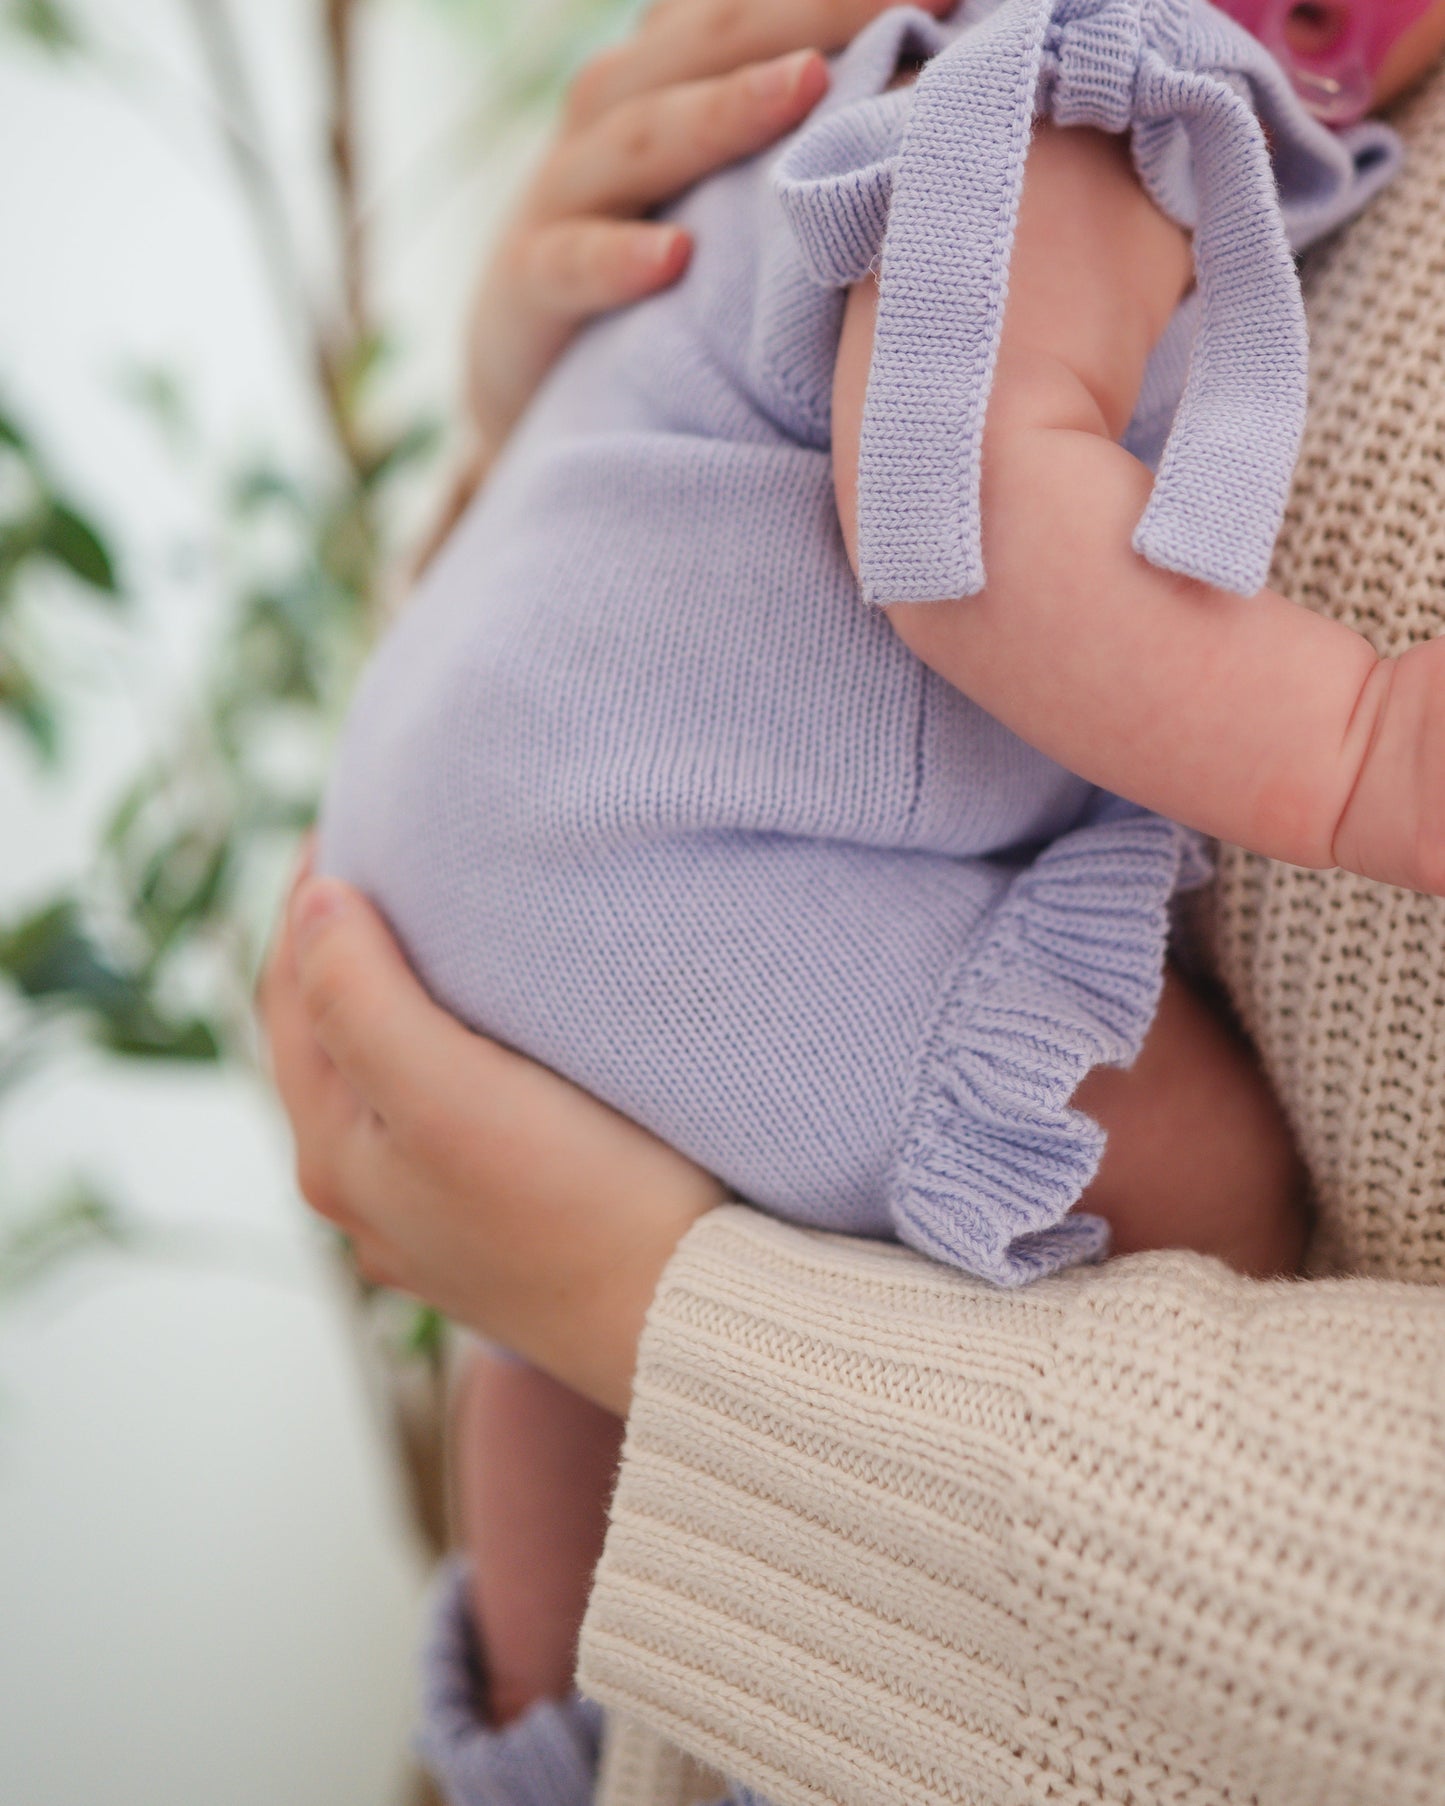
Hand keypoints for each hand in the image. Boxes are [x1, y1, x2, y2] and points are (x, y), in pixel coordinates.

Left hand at [258, 865, 723, 1413]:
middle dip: (343, 944)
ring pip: (387, 1078)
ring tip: (438, 926)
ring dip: (393, 999)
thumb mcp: (447, 1092)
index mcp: (335, 1154)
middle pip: (330, 1037)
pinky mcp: (503, 1228)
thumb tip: (313, 902)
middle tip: (391, 854)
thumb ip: (360, 996)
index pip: (287, 992)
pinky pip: (446, 1115)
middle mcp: (370, 1194)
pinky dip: (444, 1051)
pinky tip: (492, 1035)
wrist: (697, 1320)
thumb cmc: (582, 1204)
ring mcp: (436, 1218)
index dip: (309, 897)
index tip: (356, 816)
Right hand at [463, 0, 956, 455]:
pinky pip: (568, 264)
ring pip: (639, 135)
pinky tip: (676, 261)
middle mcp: (614, 112)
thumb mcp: (725, 187)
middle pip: (710, 38)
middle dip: (817, 7)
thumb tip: (927, 99)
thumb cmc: (659, 269)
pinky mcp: (527, 287)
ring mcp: (563, 195)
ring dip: (724, 111)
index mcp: (670, 74)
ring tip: (811, 87)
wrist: (524, 370)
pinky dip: (616, 257)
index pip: (754, 4)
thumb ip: (800, 129)